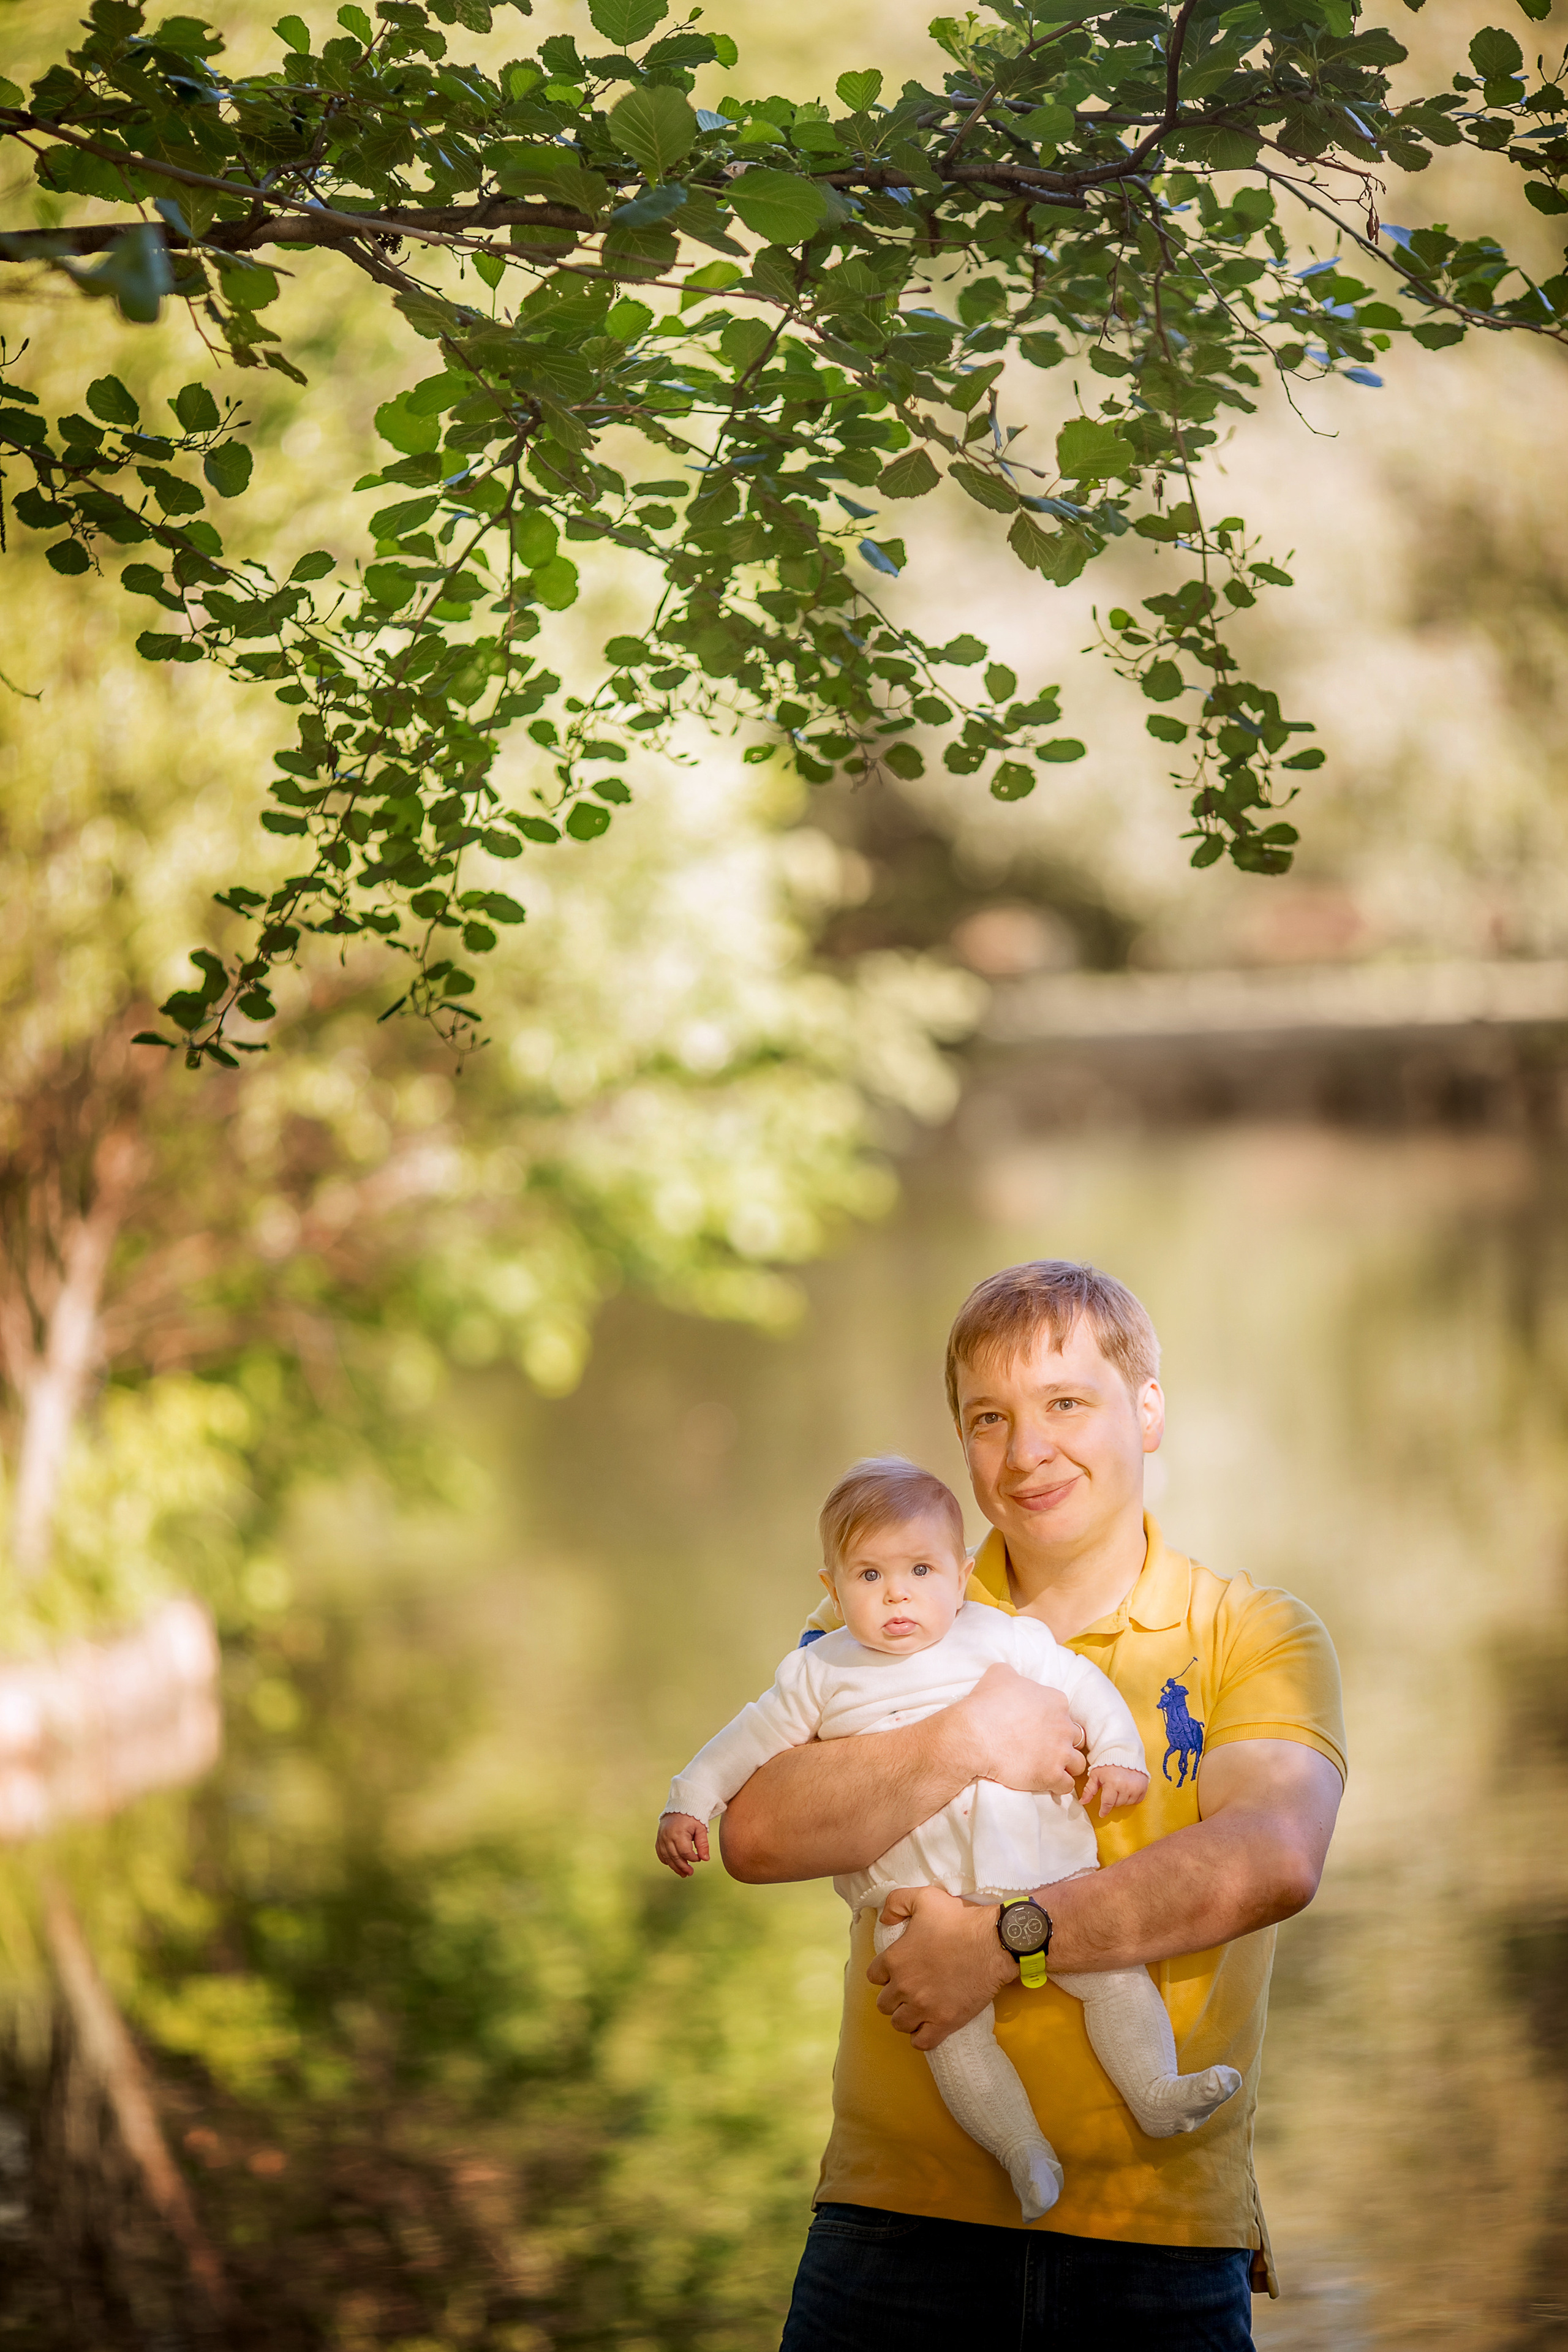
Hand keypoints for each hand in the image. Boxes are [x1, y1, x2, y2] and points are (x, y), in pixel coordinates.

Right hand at [656, 1812, 708, 1876]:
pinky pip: (660, 1852)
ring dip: (674, 1867)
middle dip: (683, 1867)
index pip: (685, 1852)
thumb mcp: (701, 1828)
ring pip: (666, 1857)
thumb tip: (705, 1859)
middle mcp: (668, 1836)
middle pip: (675, 1856)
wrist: (681, 1806)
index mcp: (679, 1833)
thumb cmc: (693, 1817)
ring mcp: (661, 1837)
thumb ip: (703, 1844)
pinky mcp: (659, 1837)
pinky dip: (665, 1860)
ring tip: (683, 1873)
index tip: (698, 1859)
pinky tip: (672, 1865)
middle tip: (690, 1873)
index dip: (692, 1858)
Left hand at [867, 1886, 1015, 2050]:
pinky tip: (928, 2025)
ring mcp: (924, 2007)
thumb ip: (896, 1903)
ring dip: (906, 2017)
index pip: (874, 1976)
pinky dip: (921, 2036)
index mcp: (895, 1959)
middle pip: (884, 2004)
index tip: (898, 1970)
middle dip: (894, 1997)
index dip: (885, 1973)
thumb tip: (884, 1919)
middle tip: (910, 1989)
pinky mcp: (944, 2022)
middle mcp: (904, 1986)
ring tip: (918, 2008)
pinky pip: (921, 2042)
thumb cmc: (960, 1919)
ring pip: (899, 2024)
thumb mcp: (925, 1897)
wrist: (994, 1943)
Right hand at [953, 1664, 1086, 1795]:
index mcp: (1055, 1701)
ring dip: (1066, 1765)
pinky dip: (1059, 1785)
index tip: (1038, 1728)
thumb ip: (1014, 1674)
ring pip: (1077, 1763)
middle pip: (1074, 1737)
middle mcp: (1063, 1726)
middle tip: (1043, 1748)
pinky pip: (1066, 1785)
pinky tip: (1047, 1783)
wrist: (974, 1736)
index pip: (1063, 1713)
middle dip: (1062, 1743)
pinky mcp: (1052, 1776)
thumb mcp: (999, 1674)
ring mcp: (1060, 1753)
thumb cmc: (985, 1704)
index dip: (1052, 1722)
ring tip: (1049, 1767)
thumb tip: (1014, 1679)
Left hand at [1081, 1763, 1148, 1817]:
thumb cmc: (1108, 1763)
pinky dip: (1132, 1798)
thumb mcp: (1096, 1775)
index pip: (1108, 1804)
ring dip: (1121, 1799)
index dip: (1104, 1810)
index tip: (1102, 1813)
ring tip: (1119, 1788)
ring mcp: (1136, 1788)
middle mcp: (1125, 1787)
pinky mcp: (1143, 1787)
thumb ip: (1089, 1790)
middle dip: (1112, 1800)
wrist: (1123, 1752)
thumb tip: (1082, 1802)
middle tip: (1111, 1790)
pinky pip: (1137, 1800)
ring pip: (1126, 1803)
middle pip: (1117, 1804)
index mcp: (1112, 1784)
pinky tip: (1127, 1789)